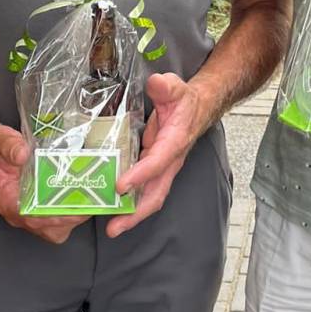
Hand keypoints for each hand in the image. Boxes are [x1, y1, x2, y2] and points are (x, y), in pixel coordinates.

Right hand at [0, 123, 87, 244]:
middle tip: (89, 203)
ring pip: (54, 229)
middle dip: (71, 219)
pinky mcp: (35, 208)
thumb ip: (10, 146)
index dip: (56, 217)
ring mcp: (26, 212)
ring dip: (72, 219)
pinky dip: (69, 214)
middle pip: (49, 229)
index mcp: (7, 201)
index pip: (33, 219)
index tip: (75, 209)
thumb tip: (23, 153)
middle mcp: (17, 212)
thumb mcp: (0, 140)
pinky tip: (81, 199)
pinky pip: (55, 221)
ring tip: (89, 201)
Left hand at [107, 71, 205, 236]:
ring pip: (150, 197)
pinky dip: (130, 204)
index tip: (121, 186)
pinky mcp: (155, 170)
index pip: (158, 162)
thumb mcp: (175, 88)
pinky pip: (144, 191)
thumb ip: (166, 87)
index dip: (140, 175)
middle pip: (156, 193)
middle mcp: (169, 161)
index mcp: (174, 142)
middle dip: (136, 213)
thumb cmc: (185, 101)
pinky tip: (113, 210)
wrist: (198, 109)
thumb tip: (157, 83)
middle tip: (114, 227)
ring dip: (132, 215)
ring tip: (112, 228)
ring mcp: (163, 168)